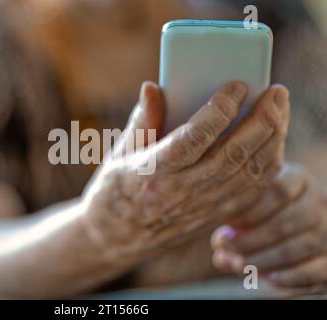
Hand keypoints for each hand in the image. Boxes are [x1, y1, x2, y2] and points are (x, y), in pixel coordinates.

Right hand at [82, 81, 290, 259]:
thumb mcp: (119, 153)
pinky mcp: (212, 217)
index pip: (194, 138)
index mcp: (152, 171)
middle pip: (231, 154)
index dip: (220, 110)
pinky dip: (267, 165)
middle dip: (261, 120)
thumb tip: (153, 86)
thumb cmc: (115, 190)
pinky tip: (274, 142)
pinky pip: (250, 192)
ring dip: (271, 139)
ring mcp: (199, 208)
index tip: (237, 85)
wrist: (116, 238)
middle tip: (276, 92)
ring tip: (279, 110)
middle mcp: (179, 192)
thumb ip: (142, 119)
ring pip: (247, 173)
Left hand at [212, 163, 326, 293]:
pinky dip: (288, 277)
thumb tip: (220, 247)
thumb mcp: (250, 209)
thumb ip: (233, 224)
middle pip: (287, 221)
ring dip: (262, 259)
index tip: (227, 221)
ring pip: (297, 248)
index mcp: (299, 179)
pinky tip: (267, 278)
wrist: (298, 227)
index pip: (280, 189)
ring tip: (237, 263)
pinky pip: (313, 271)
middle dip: (251, 238)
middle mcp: (319, 201)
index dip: (251, 207)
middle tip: (225, 244)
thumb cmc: (263, 212)